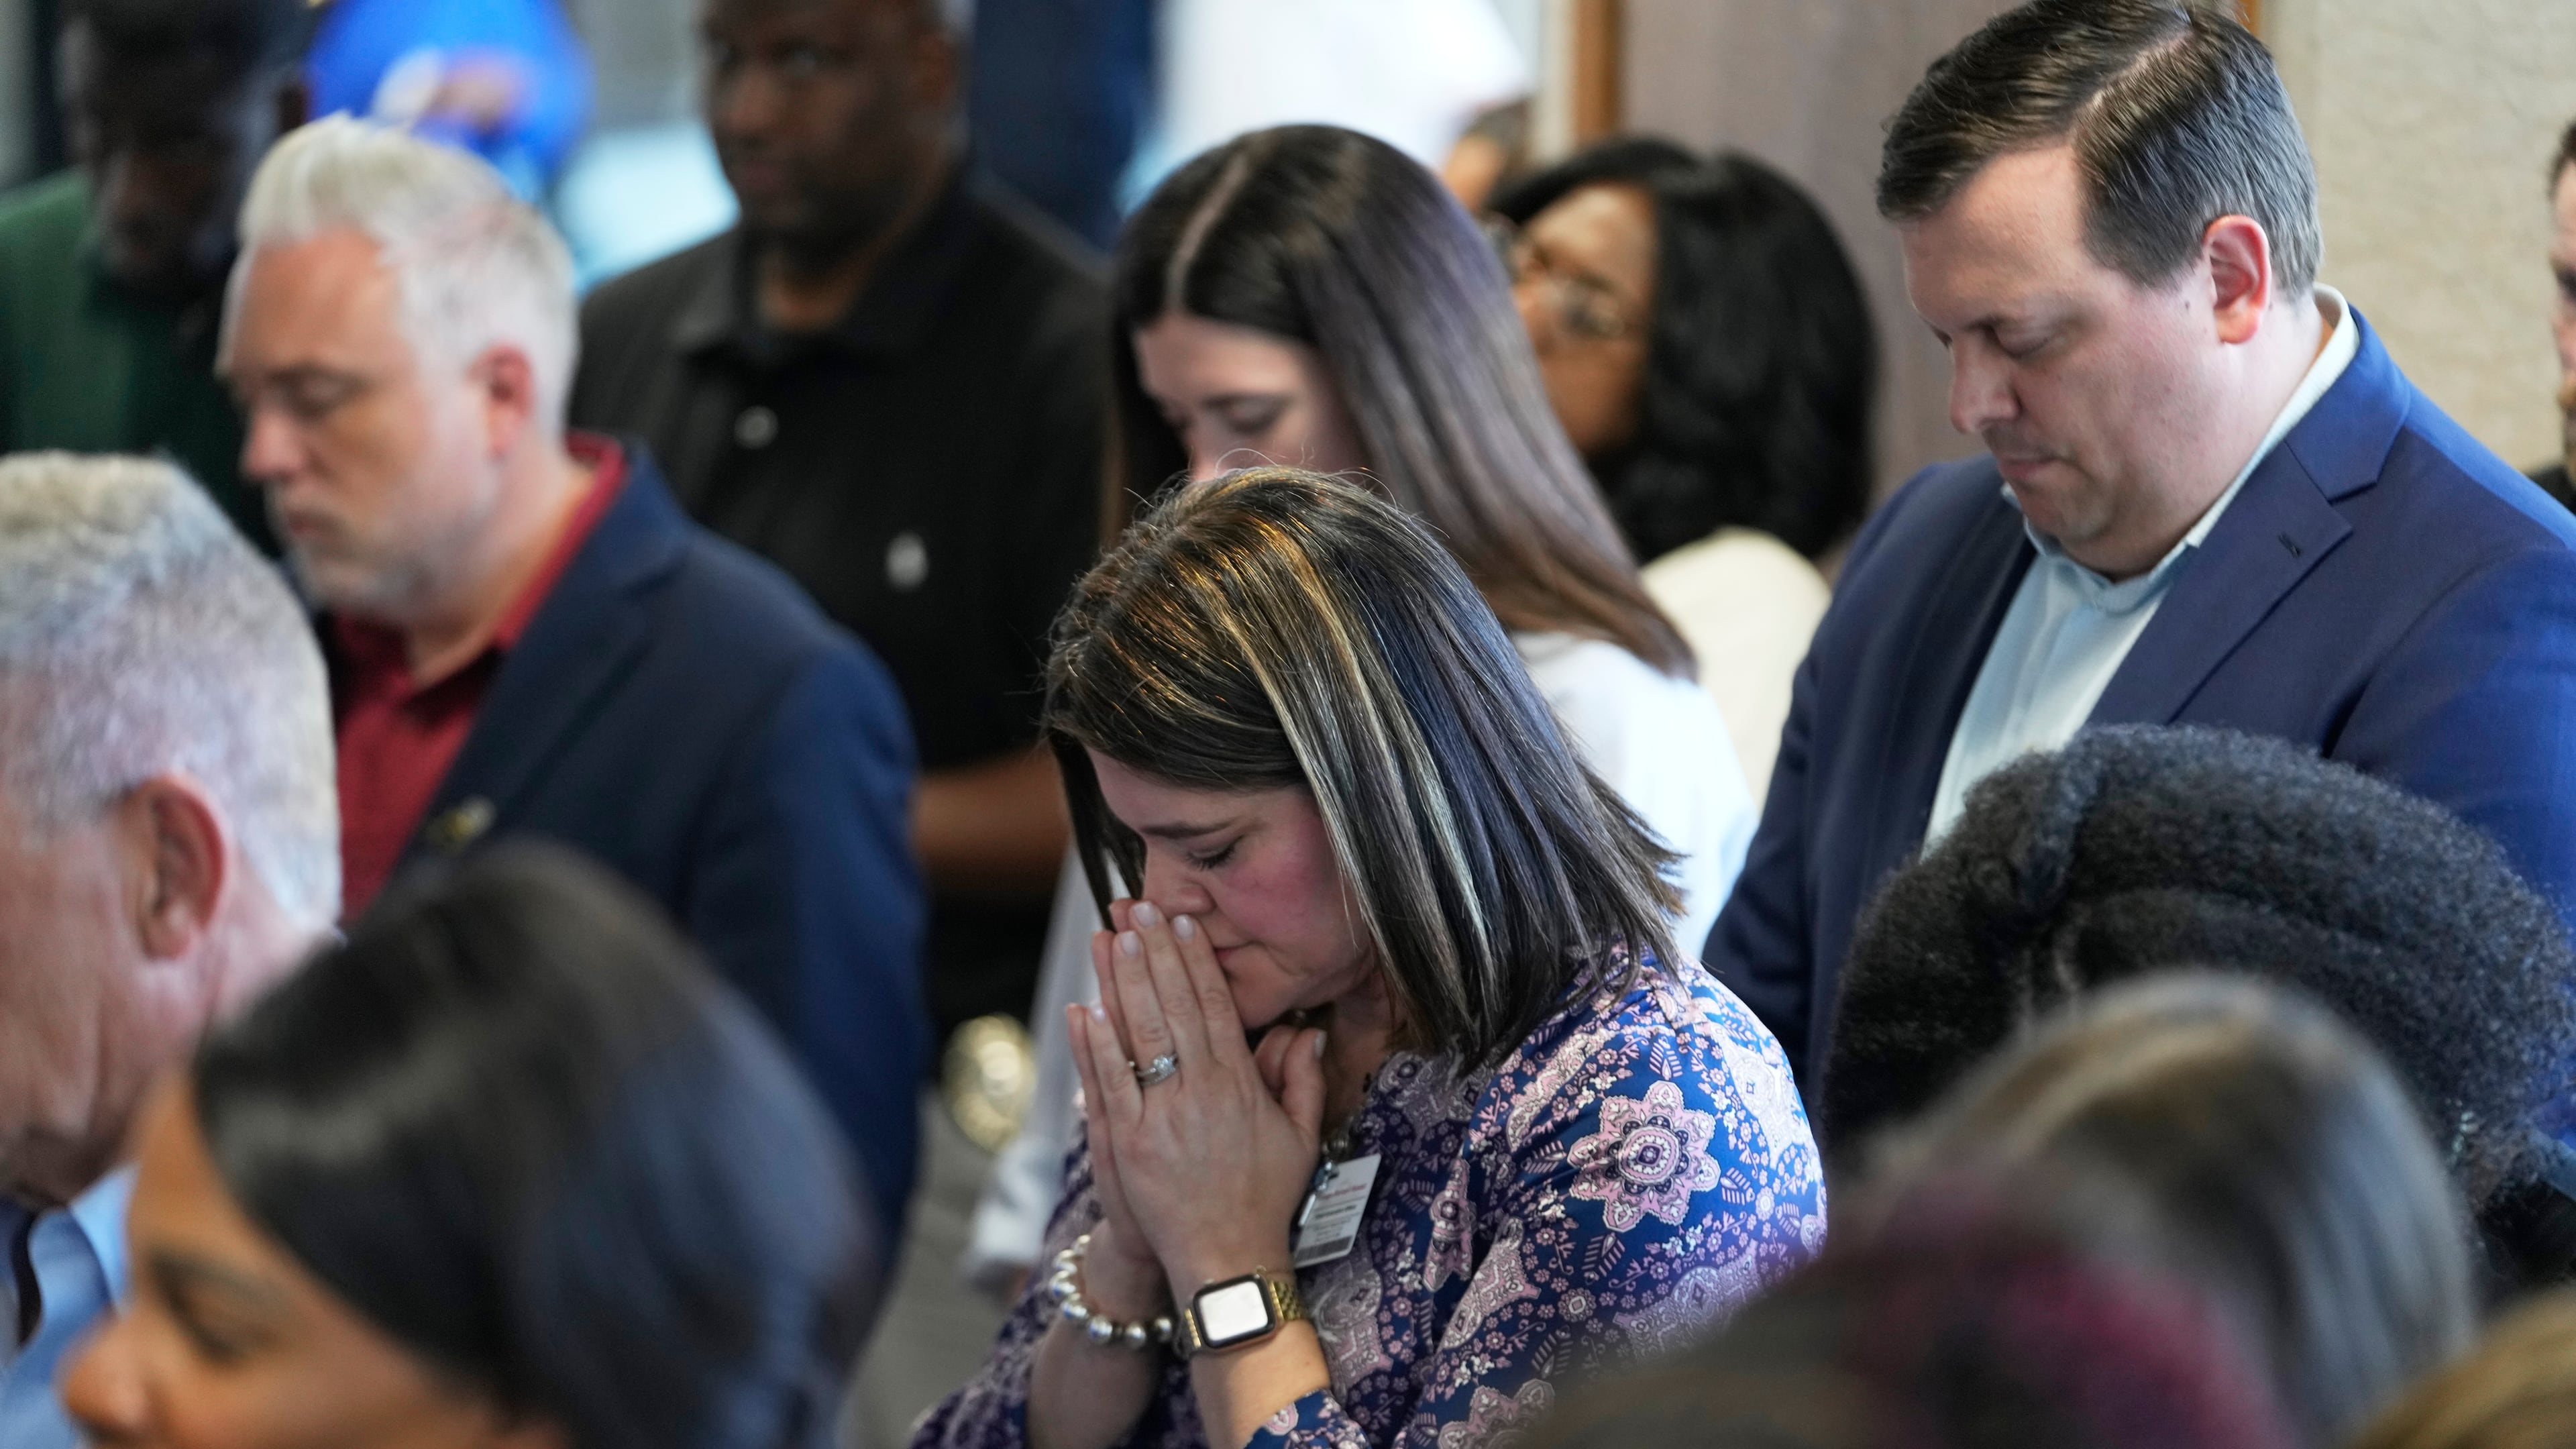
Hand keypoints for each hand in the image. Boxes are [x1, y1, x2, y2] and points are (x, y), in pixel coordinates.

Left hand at [1074, 899, 1325, 1296]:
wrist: (1226, 1259)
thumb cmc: (1263, 1199)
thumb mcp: (1301, 1139)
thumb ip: (1303, 1082)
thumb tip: (1306, 1032)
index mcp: (1240, 1087)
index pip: (1214, 1008)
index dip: (1197, 961)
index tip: (1185, 922)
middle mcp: (1200, 1094)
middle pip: (1173, 1008)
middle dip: (1154, 953)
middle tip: (1139, 907)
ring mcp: (1161, 1118)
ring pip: (1138, 1036)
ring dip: (1122, 982)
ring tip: (1110, 936)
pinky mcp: (1128, 1144)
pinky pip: (1109, 1084)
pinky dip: (1095, 1045)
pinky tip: (1084, 1007)